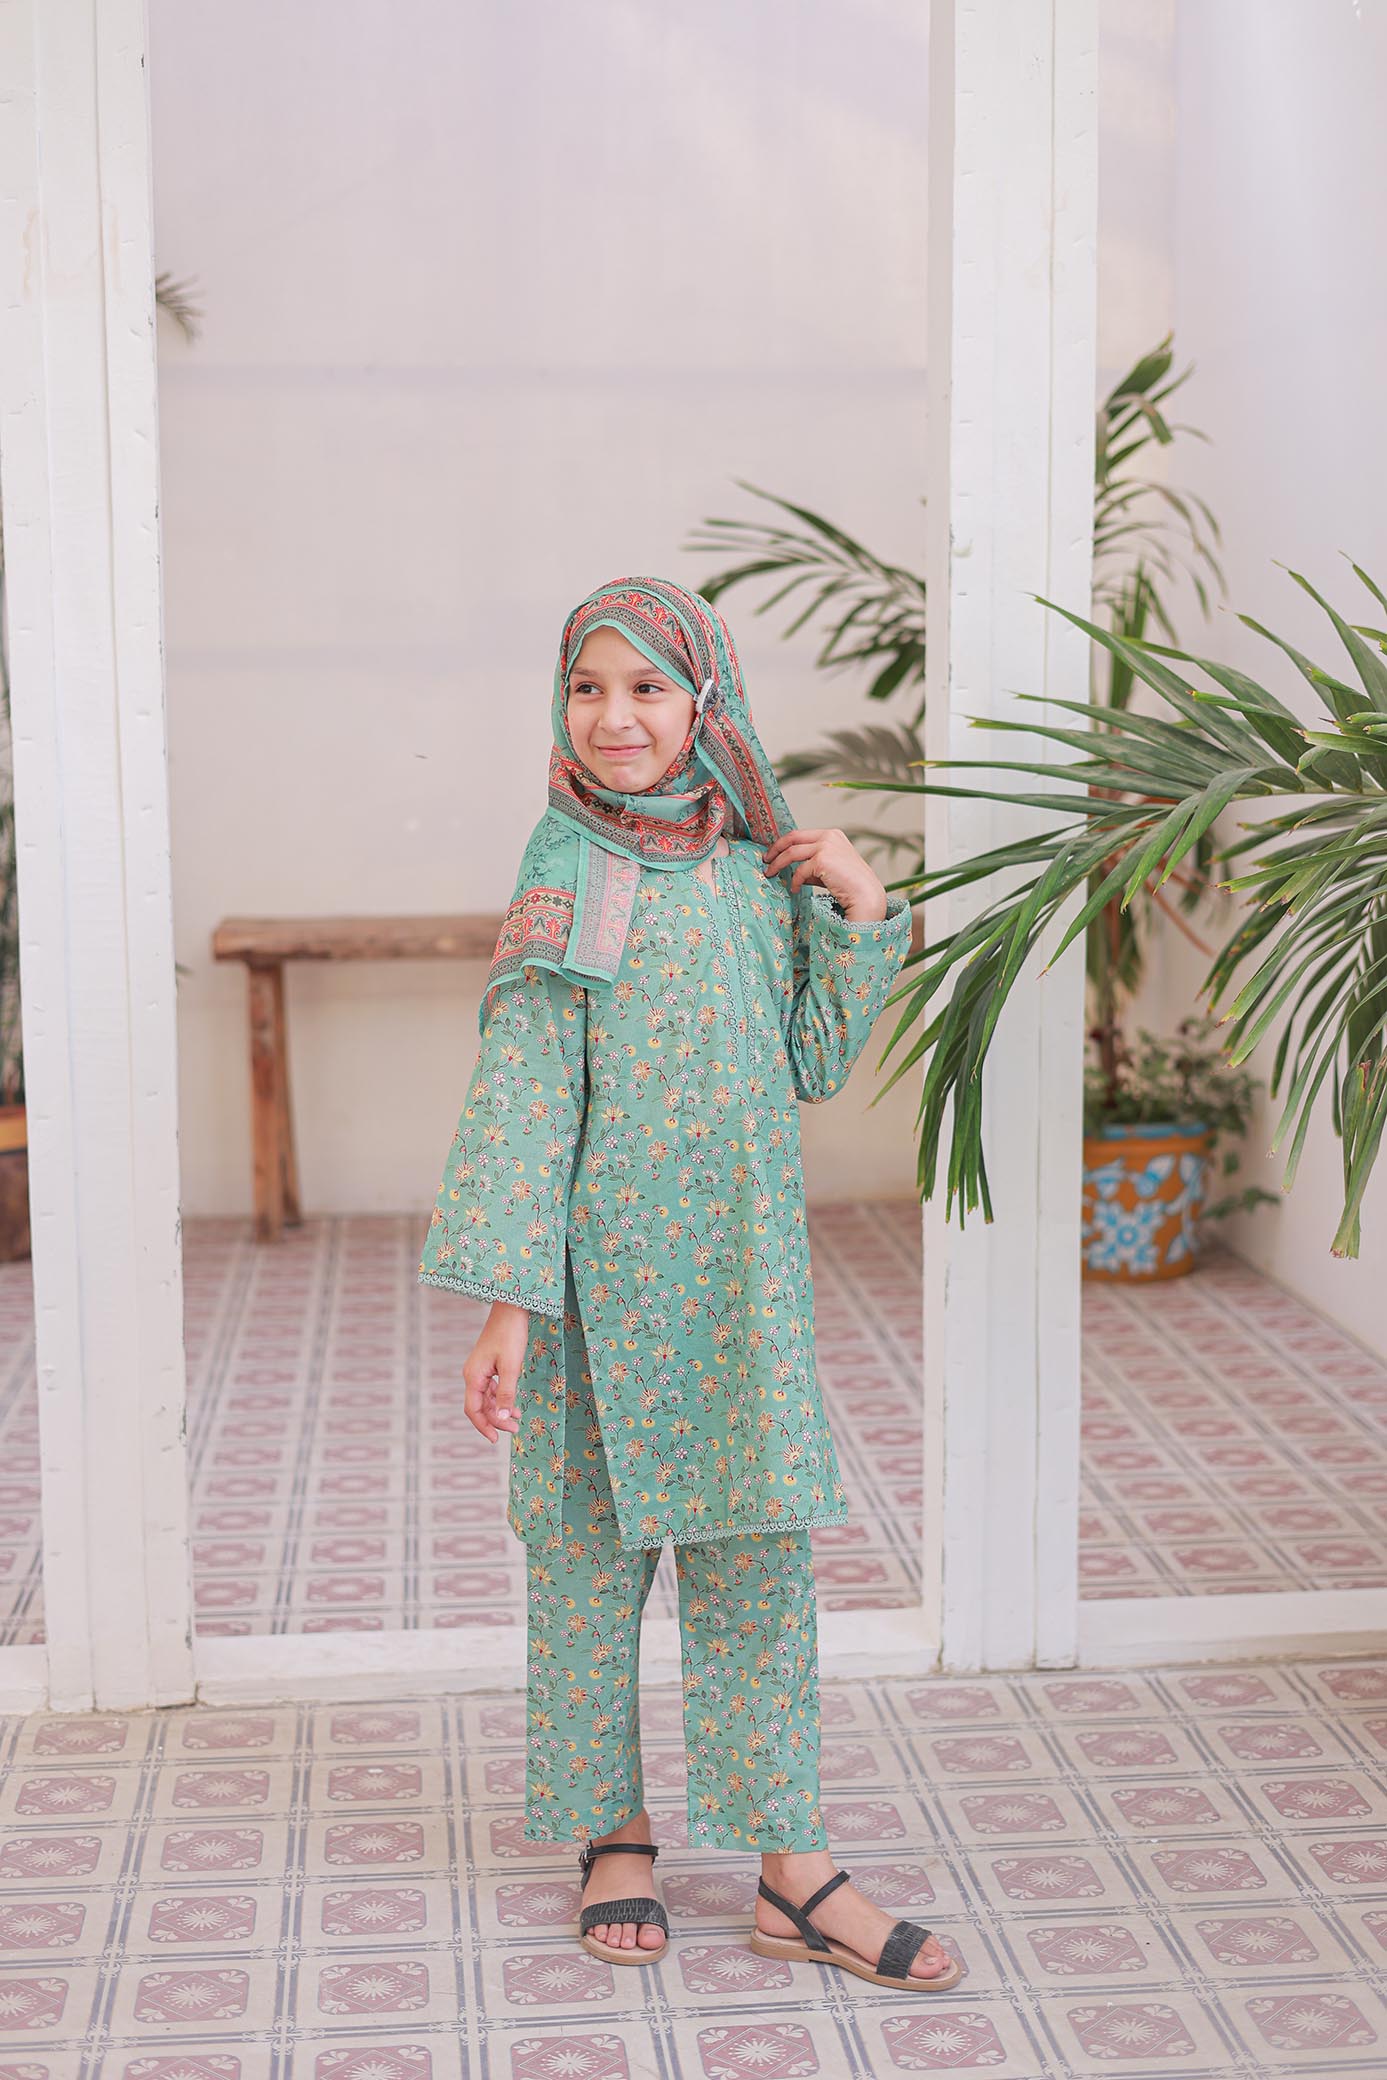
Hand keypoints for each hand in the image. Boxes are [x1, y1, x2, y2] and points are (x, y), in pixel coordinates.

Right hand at [463, 1300, 529, 1442]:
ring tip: (516, 1420)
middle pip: (479, 1406)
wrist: (511, 1309)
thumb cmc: (511, 1335)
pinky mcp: (487, 1365)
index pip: (473, 1410)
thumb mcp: (511, 1367)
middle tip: (515, 1429)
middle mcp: (472, 1374)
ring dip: (499, 1410)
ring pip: (485, 1398)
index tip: (496, 1440)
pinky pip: (490, 1388)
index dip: (483, 1427)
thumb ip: (506, 1394)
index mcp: (473, 1376)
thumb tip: (501, 1419)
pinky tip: (513, 1405)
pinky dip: (500, 1398)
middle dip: (495, 1420)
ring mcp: (479, 1370)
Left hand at [761, 827, 887, 921]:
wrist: (866, 894)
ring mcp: (825, 846)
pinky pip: (800, 871)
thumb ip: (812, 865)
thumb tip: (793, 871)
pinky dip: (794, 881)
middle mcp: (828, 836)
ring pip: (791, 853)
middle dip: (775, 849)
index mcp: (832, 834)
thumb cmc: (850, 885)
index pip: (800, 834)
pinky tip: (793, 889)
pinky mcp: (822, 859)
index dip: (783, 843)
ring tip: (770, 874)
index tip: (773, 854)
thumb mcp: (829, 869)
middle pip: (792, 838)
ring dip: (777, 864)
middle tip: (765, 860)